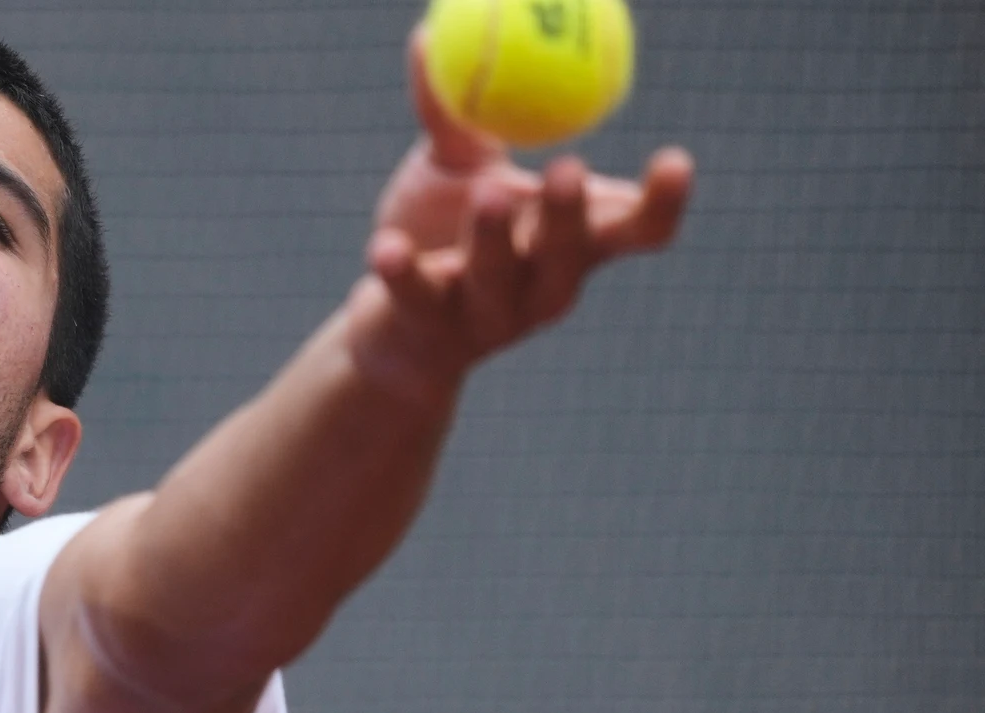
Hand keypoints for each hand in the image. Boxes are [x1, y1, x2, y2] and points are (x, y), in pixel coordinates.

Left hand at [353, 30, 693, 388]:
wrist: (392, 329)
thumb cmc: (441, 232)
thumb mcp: (452, 166)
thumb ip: (451, 111)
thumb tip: (432, 32)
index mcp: (573, 244)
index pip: (636, 233)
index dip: (662, 206)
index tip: (673, 160)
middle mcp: (542, 288)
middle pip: (571, 258)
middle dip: (570, 216)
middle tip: (567, 168)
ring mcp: (489, 318)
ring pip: (497, 281)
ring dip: (491, 238)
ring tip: (486, 190)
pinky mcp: (431, 334)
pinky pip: (418, 300)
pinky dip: (403, 272)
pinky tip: (386, 248)